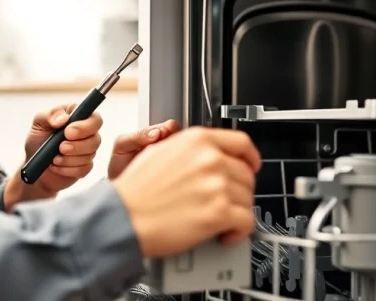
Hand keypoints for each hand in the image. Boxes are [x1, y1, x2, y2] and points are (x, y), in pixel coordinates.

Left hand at [21, 103, 102, 193]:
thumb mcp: (39, 122)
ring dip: (70, 159)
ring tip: (54, 158)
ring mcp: (88, 151)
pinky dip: (67, 169)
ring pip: (90, 155)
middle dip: (77, 146)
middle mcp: (87, 133)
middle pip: (96, 139)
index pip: (95, 119)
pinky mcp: (85, 167)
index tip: (67, 132)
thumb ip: (51, 115)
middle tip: (61, 148)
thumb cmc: (38, 139)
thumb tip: (64, 119)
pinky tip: (56, 166)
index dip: (85, 127)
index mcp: (79, 117)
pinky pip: (84, 169)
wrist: (34, 164)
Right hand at [112, 126, 261, 258]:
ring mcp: (217, 185)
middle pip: (246, 174)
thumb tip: (209, 158)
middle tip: (225, 202)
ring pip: (248, 199)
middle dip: (238, 191)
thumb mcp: (161, 151)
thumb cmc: (135, 191)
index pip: (241, 143)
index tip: (252, 166)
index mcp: (198, 140)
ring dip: (237, 212)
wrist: (123, 217)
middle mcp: (211, 159)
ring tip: (220, 221)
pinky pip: (246, 221)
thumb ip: (191, 151)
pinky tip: (225, 234)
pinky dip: (240, 231)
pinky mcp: (219, 212)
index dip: (250, 157)